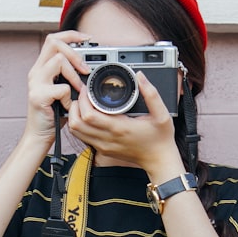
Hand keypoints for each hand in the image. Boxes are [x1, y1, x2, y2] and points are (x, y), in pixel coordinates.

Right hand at [25, 30, 91, 142]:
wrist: (40, 135)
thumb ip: (69, 76)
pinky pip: (61, 88)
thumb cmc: (54, 114)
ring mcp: (35, 83)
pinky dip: (69, 97)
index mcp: (42, 67)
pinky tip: (68, 106)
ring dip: (74, 75)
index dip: (71, 35)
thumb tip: (89, 66)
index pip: (54, 39)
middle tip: (85, 69)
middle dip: (75, 53)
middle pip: (54, 43)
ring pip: (58, 61)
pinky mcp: (38, 96)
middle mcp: (36, 71)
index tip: (87, 39)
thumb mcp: (63, 90)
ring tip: (78, 89)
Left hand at [67, 71, 184, 179]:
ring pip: (76, 132)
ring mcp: (103, 146)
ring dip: (75, 117)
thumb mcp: (162, 114)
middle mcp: (108, 139)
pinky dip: (80, 126)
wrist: (159, 160)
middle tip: (83, 96)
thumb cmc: (160, 139)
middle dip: (76, 106)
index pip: (89, 115)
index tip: (88, 90)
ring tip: (83, 105)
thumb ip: (152, 94)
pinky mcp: (102, 150)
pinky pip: (82, 138)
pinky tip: (88, 117)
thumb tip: (140, 77)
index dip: (83, 100)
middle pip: (76, 124)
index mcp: (120, 128)